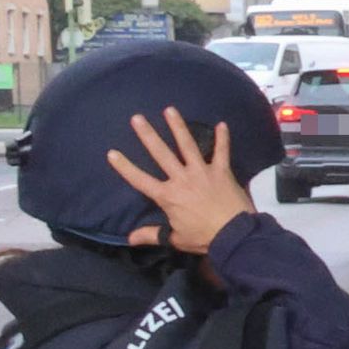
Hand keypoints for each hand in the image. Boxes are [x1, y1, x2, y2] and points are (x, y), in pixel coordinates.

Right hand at [104, 107, 252, 253]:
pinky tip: (222, 124)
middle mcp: (182, 179)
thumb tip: (129, 238)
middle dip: (148, 135)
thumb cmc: (205, 238)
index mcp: (168, 196)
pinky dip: (223, 139)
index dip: (125, 167)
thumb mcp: (176, 238)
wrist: (236, 236)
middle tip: (137, 118)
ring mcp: (202, 172)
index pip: (140, 180)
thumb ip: (152, 235)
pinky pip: (222, 152)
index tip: (112, 153)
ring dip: (178, 127)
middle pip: (161, 153)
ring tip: (169, 110)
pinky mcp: (222, 172)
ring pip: (188, 145)